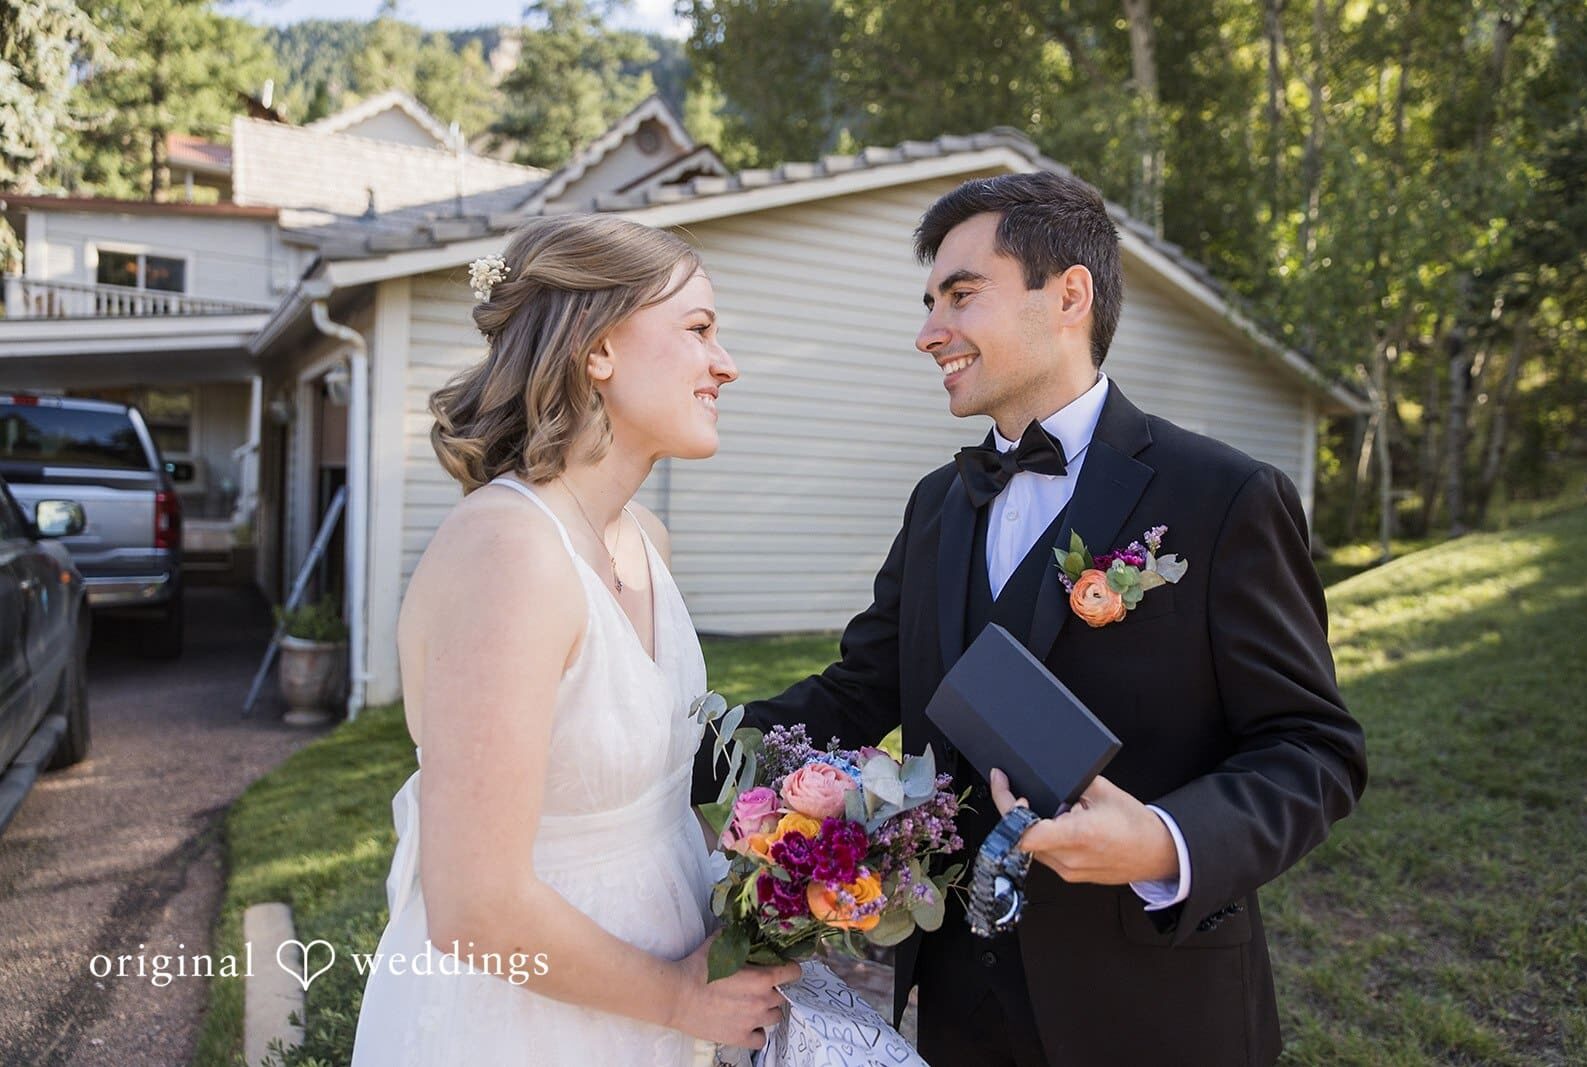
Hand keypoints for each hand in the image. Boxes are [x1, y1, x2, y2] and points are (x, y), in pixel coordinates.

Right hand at [667, 936, 800, 1048]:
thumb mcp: (719, 944)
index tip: (782, 968)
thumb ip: (737, 937)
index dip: (789, 968)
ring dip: (767, 1010)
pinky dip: (757, 1032)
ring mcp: (752, 1021)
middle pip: (782, 996)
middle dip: (773, 990)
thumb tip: (744, 928)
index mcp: (763, 977)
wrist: (676, 995)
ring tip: (753, 1005)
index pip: (793, 973)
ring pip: (775, 1017)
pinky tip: (747, 1024)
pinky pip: (760, 1040)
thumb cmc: (697, 967)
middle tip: (758, 986)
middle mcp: (763, 1001)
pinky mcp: (739, 1037)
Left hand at [988, 769, 1177, 885]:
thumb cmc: (1136, 825)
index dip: (1008, 809)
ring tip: (1039, 807)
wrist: (1157, 853)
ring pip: (1030, 848)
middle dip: (1012, 811)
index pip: (1026, 832)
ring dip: (1026, 825)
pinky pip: (1044, 856)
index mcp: (1079, 834)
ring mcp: (1069, 871)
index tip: (1004, 785)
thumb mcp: (1103, 791)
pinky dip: (1040, 838)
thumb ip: (1072, 783)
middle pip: (1022, 837)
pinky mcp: (1071, 876)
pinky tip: (1052, 824)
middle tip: (1011, 789)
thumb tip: (1047, 774)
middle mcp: (1070, 858)